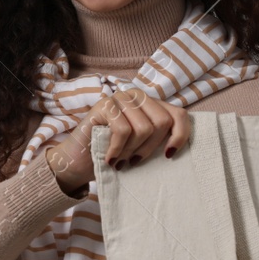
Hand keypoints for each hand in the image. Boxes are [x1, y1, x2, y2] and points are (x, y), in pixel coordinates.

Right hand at [43, 87, 191, 194]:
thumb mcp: (142, 148)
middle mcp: (138, 97)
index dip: (180, 136)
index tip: (168, 156)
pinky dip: (118, 150)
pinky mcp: (105, 105)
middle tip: (134, 162)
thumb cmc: (114, 156)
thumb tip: (177, 147)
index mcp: (152, 106)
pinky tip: (110, 159)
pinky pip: (123, 130)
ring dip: (131, 151)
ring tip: (121, 161)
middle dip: (150, 148)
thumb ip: (158, 140)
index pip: (179, 115)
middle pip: (162, 122)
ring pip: (144, 128)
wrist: (78, 161)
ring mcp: (121, 98)